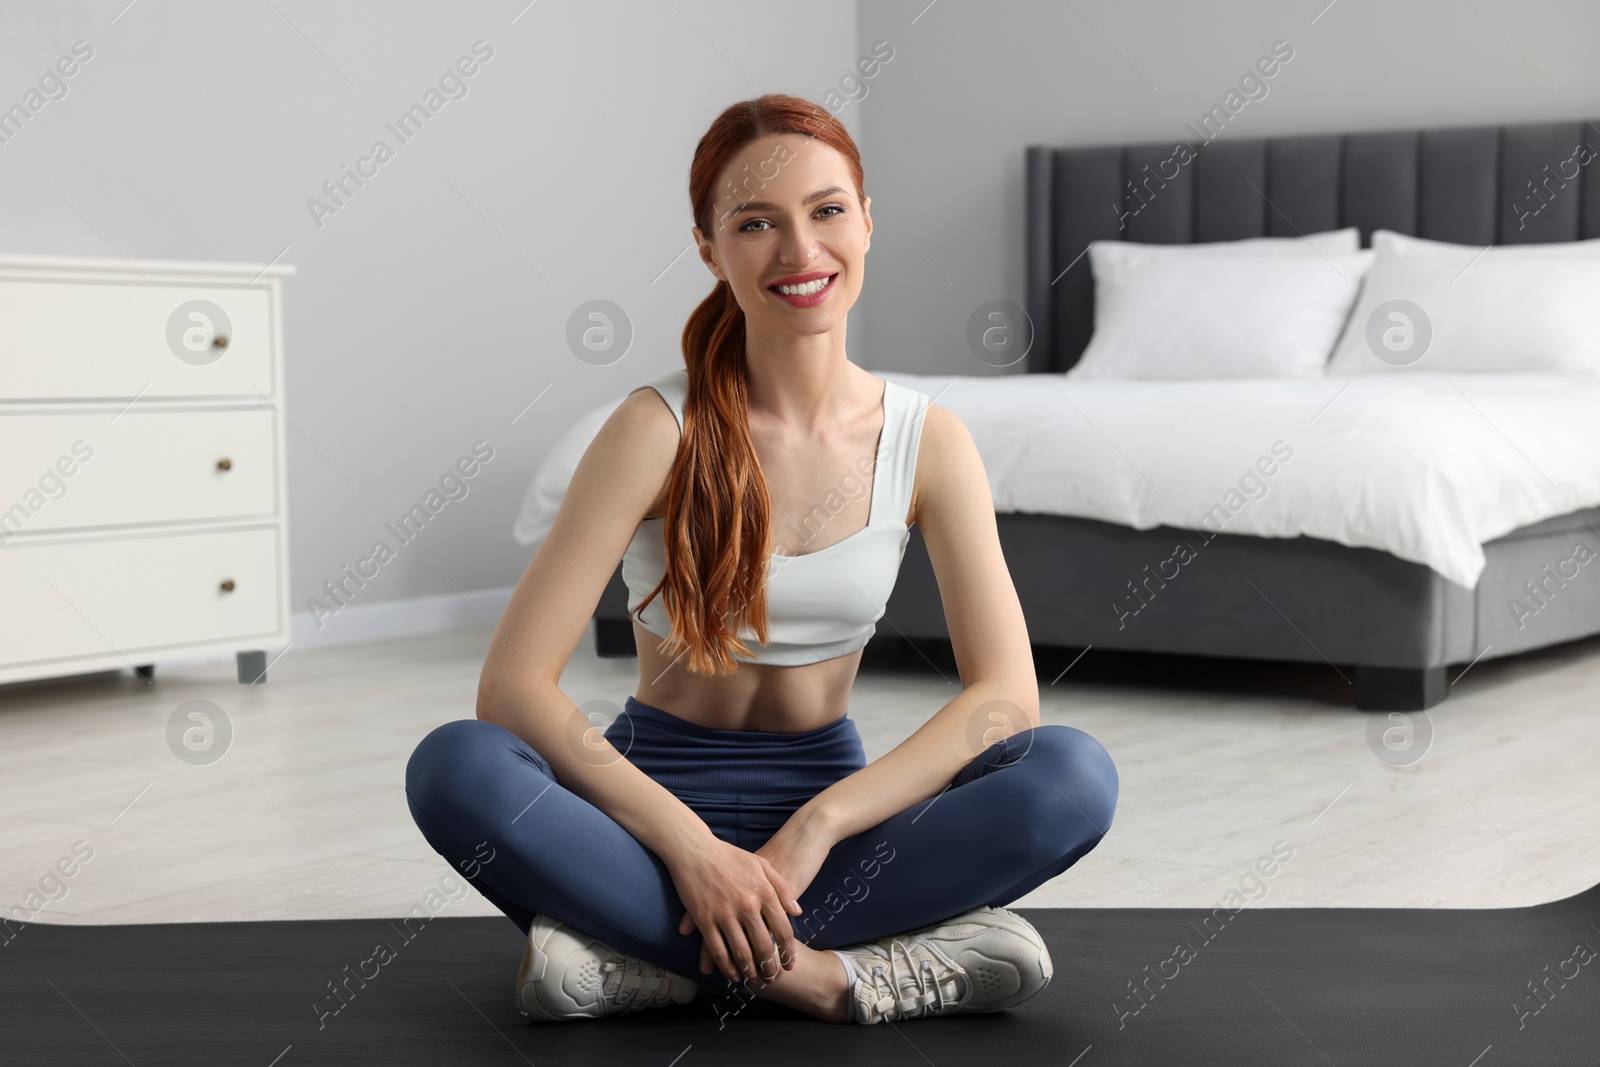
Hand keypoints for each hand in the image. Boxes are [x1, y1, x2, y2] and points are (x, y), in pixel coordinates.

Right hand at [666, 835, 802, 985]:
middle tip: (772, 978)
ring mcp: (724, 913)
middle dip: (769, 967)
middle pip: (764, 946)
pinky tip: (732, 974)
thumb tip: (798, 912)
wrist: (694, 849)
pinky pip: (718, 950)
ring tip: (754, 981)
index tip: (789, 964)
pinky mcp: (704, 919)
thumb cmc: (729, 855)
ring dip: (749, 971)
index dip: (788, 951)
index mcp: (764, 892)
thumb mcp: (762, 864)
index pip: (783, 929)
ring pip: (741, 952)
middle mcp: (747, 905)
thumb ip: (782, 888)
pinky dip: (726, 967)